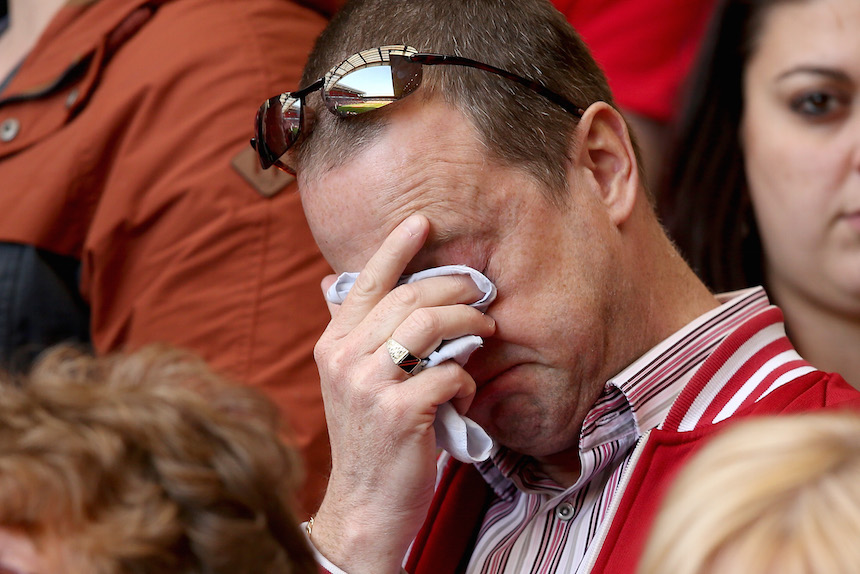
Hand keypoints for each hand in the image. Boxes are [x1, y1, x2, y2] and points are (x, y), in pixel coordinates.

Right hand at [310, 214, 494, 573]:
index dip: (395, 248)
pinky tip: (465, 391)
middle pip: (408, 297)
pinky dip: (467, 377)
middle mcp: (343, 358)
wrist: (364, 505)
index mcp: (332, 345)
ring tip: (485, 331)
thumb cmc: (370, 438)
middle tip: (481, 293)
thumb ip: (358, 337)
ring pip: (429, 325)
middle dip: (454, 287)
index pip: (365, 282)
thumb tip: (353, 289)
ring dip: (468, 323)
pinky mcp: (399, 413)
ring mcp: (368, 385)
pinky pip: (449, 372)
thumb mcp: (351, 382)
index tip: (422, 222)